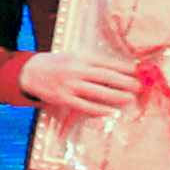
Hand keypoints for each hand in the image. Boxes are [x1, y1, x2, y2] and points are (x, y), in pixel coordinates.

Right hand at [15, 48, 136, 118]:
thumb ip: (94, 64)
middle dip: (125, 81)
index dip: (126, 68)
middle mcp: (76, 69)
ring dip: (116, 95)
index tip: (140, 72)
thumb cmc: (58, 65)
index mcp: (81, 57)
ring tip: (129, 98)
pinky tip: (109, 111)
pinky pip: (84, 105)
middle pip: (106, 76)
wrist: (30, 72)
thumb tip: (119, 72)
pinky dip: (97, 109)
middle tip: (139, 86)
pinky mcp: (63, 98)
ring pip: (97, 91)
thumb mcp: (75, 57)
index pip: (108, 63)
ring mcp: (70, 84)